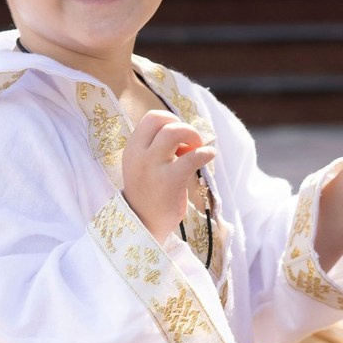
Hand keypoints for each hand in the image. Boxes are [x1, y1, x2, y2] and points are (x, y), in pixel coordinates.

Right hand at [119, 110, 215, 242]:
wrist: (144, 224)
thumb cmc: (149, 193)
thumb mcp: (143, 165)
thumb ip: (156, 148)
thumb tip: (185, 135)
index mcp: (133, 148)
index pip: (152, 118)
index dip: (171, 121)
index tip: (179, 139)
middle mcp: (140, 154)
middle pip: (162, 120)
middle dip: (183, 127)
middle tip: (191, 144)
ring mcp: (153, 167)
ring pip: (173, 132)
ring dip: (192, 135)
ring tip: (197, 150)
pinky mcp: (170, 181)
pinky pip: (192, 158)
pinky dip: (205, 152)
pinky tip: (209, 156)